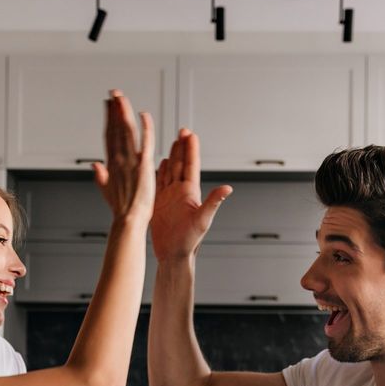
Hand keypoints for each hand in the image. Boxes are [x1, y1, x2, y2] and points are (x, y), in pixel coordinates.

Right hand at [92, 90, 155, 221]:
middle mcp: (119, 160)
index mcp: (112, 164)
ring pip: (127, 131)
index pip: (109, 136)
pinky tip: (144, 114)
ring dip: (124, 112)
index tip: (108, 106)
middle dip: (115, 110)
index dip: (108, 119)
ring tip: (122, 97)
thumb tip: (95, 164)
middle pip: (116, 129)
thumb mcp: (106, 191)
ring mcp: (131, 162)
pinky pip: (145, 143)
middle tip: (114, 93)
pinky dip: (145, 128)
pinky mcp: (144, 166)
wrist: (128, 221)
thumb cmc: (120, 210)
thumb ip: (100, 175)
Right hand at [151, 128, 231, 261]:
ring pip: (169, 171)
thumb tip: (227, 188)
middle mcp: (180, 193)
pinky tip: (158, 163)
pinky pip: (157, 183)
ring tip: (171, 142)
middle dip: (181, 147)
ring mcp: (169, 197)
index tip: (190, 134)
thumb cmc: (190, 241)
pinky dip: (158, 171)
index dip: (190, 149)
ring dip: (171, 156)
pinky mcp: (159, 204)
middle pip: (180, 164)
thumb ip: (213, 202)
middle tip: (182, 130)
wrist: (174, 255)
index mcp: (190, 193)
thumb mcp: (203, 220)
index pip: (190, 166)